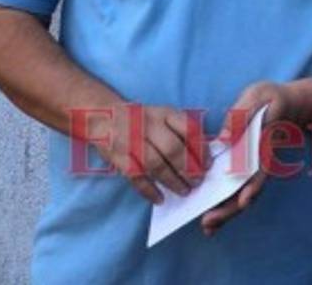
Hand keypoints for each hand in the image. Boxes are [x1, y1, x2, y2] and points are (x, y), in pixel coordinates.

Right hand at [91, 103, 210, 204]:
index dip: (201, 149)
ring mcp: (131, 140)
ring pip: (155, 164)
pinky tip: (159, 199)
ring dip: (172, 181)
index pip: (188, 130)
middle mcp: (148, 124)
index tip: (208, 165)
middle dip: (189, 169)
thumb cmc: (140, 120)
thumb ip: (180, 132)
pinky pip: (136, 176)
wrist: (102, 115)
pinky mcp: (117, 156)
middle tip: (197, 182)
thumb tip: (202, 157)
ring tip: (184, 191)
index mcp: (164, 113)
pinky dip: (149, 190)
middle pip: (173, 148)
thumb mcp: (161, 116)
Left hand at [201, 81, 300, 235]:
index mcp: (264, 144)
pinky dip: (223, 204)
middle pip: (249, 190)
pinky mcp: (243, 169)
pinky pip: (234, 189)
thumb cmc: (269, 99)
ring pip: (241, 194)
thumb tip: (224, 139)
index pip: (260, 168)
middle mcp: (260, 162)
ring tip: (207, 228)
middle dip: (230, 208)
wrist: (282, 103)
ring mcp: (252, 167)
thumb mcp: (257, 97)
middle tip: (209, 222)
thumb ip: (241, 116)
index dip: (253, 186)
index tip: (244, 201)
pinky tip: (210, 218)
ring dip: (225, 212)